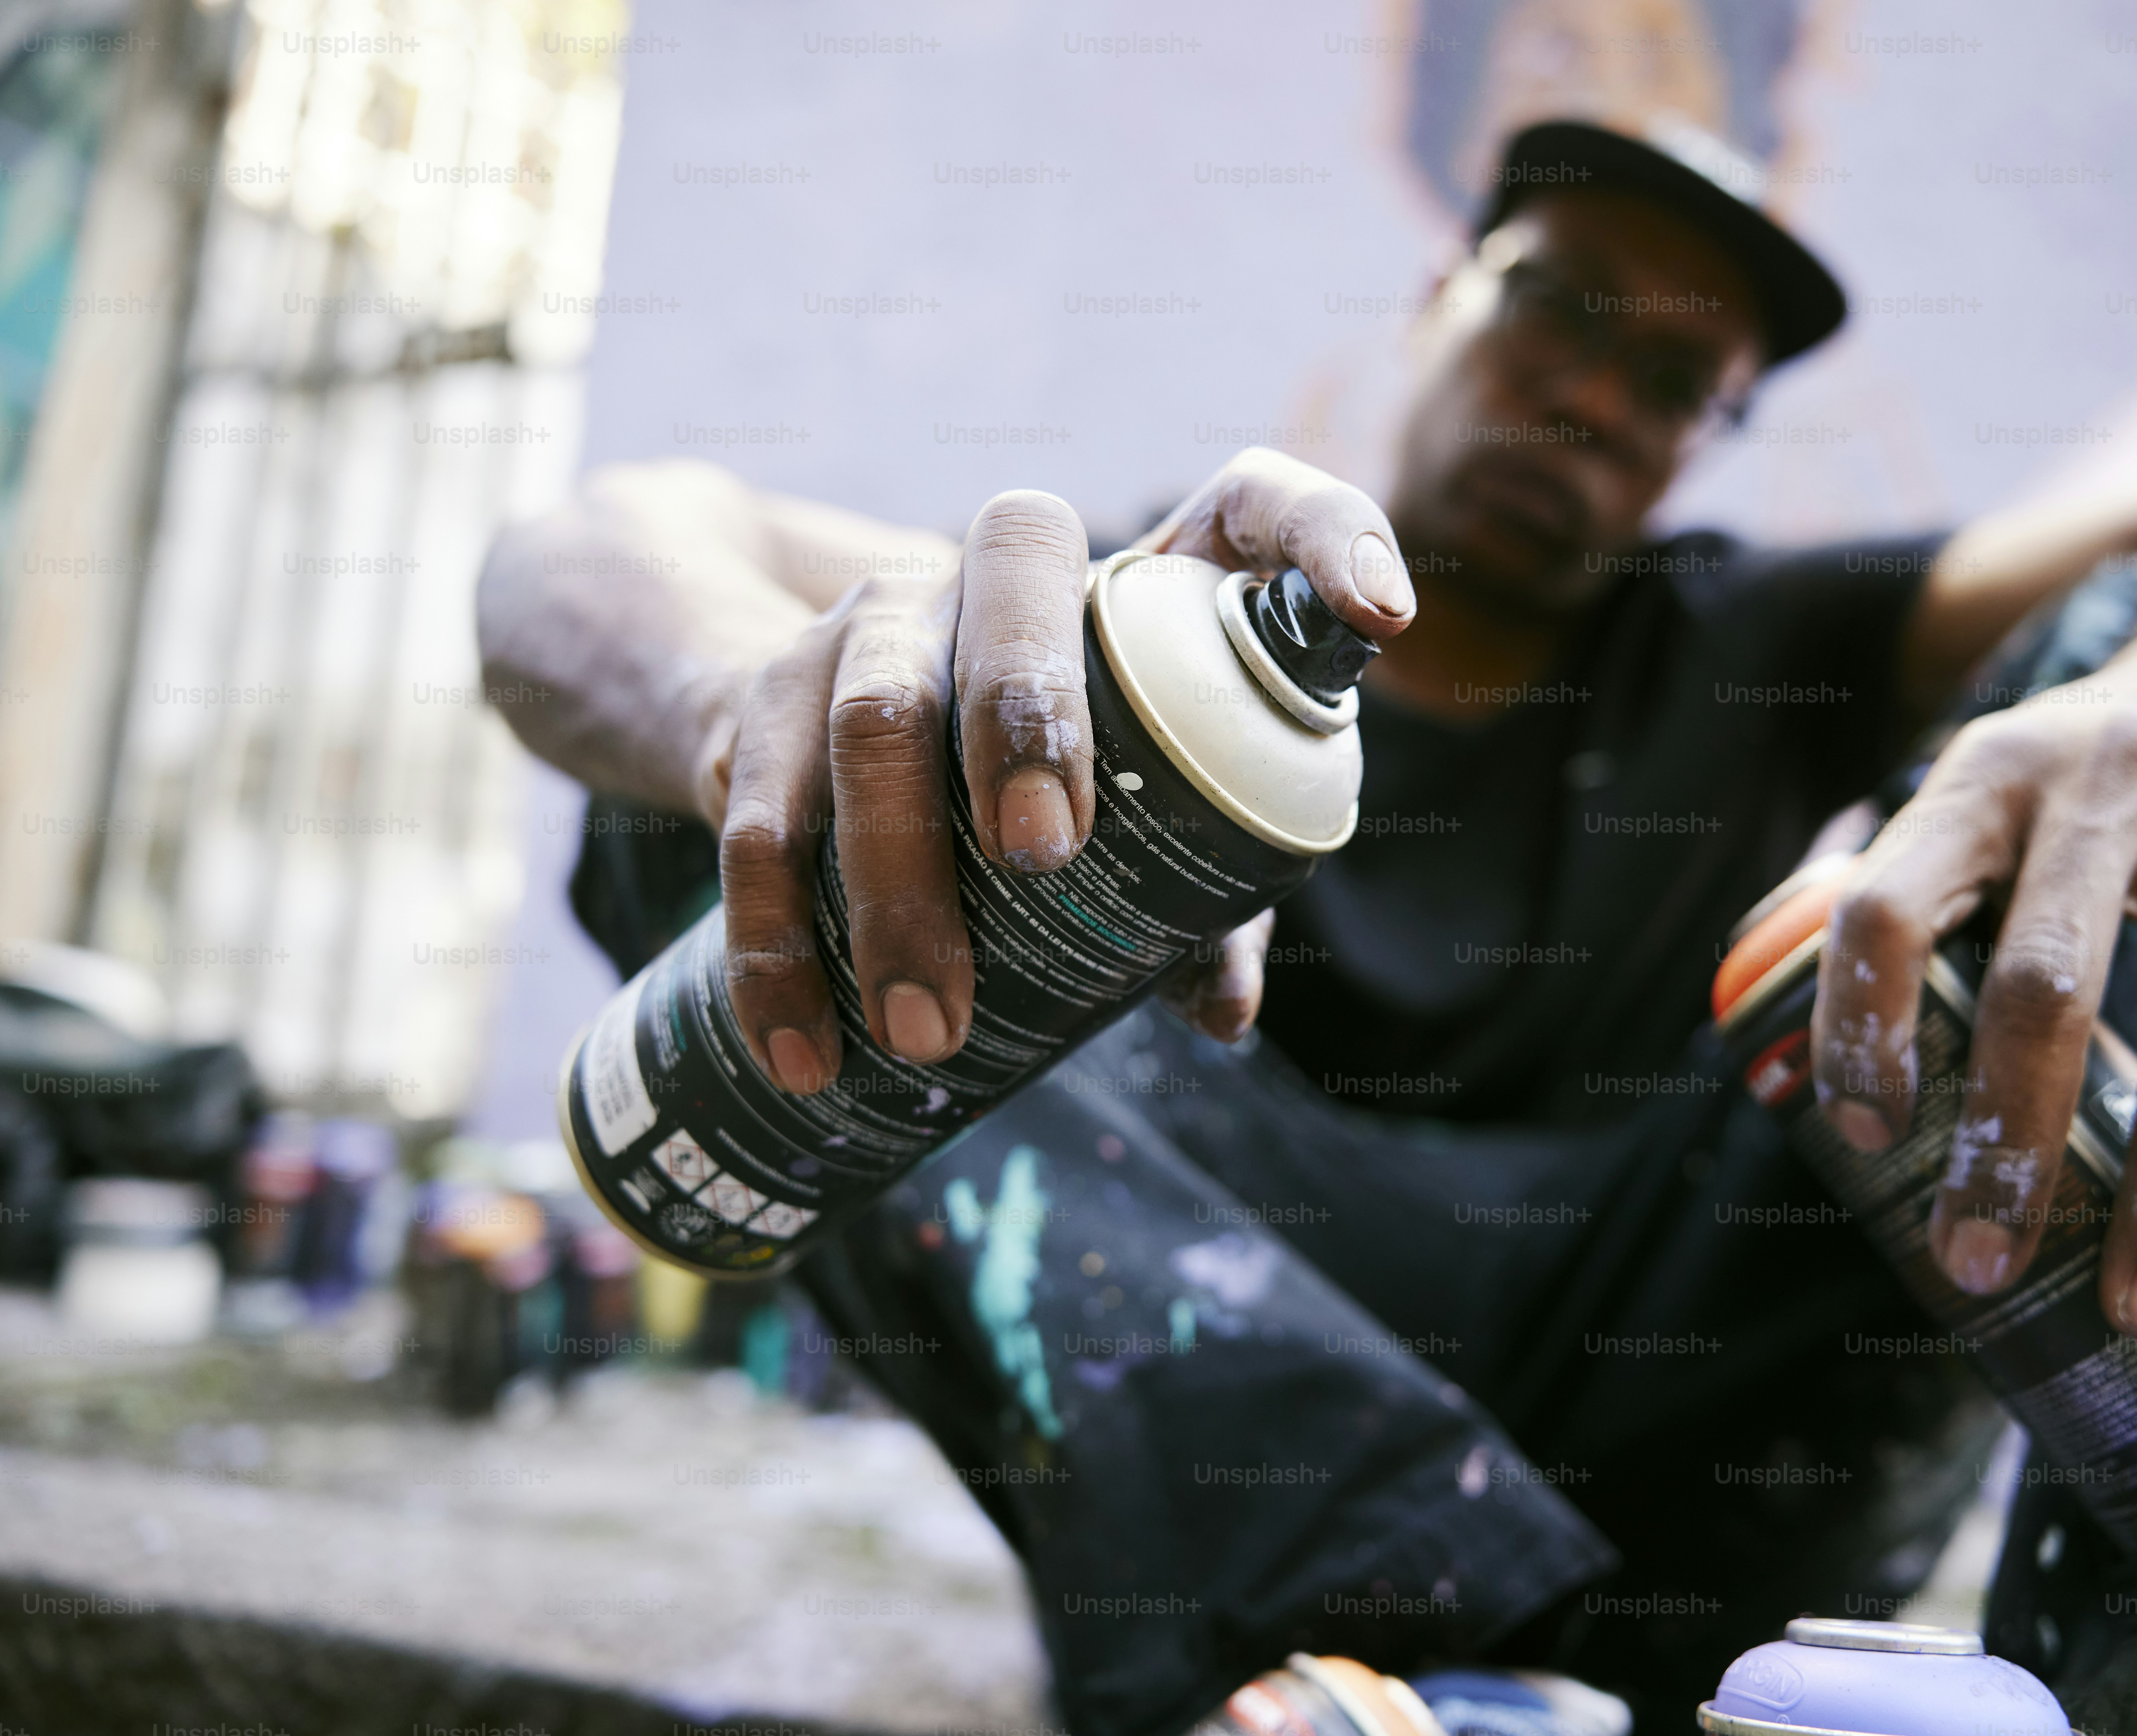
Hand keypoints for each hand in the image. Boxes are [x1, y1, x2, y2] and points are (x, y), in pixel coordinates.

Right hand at [698, 448, 1412, 1091]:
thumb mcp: (1153, 803)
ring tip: (930, 1027)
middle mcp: (1003, 566)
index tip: (1379, 617)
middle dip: (1020, 711)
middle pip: (1012, 580)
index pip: (1259, 503)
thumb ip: (1206, 891)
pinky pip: (757, 813)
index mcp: (1140, 578)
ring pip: (867, 710)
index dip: (1331, 537)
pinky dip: (777, 945)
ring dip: (890, 880)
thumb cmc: (1065, 763)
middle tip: (1043, 857)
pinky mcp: (769, 699)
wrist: (849, 711)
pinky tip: (809, 1047)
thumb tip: (1221, 1012)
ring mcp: (876, 619)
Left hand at [1808, 656, 2136, 1337]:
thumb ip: (1901, 908)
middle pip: (2045, 988)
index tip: (1860, 1139)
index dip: (1861, 1026)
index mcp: (1984, 776)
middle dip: (2009, 1146)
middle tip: (1978, 1268)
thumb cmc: (2078, 780)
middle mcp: (2108, 785)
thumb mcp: (1978, 793)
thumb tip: (1800, 1097)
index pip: (1885, 907)